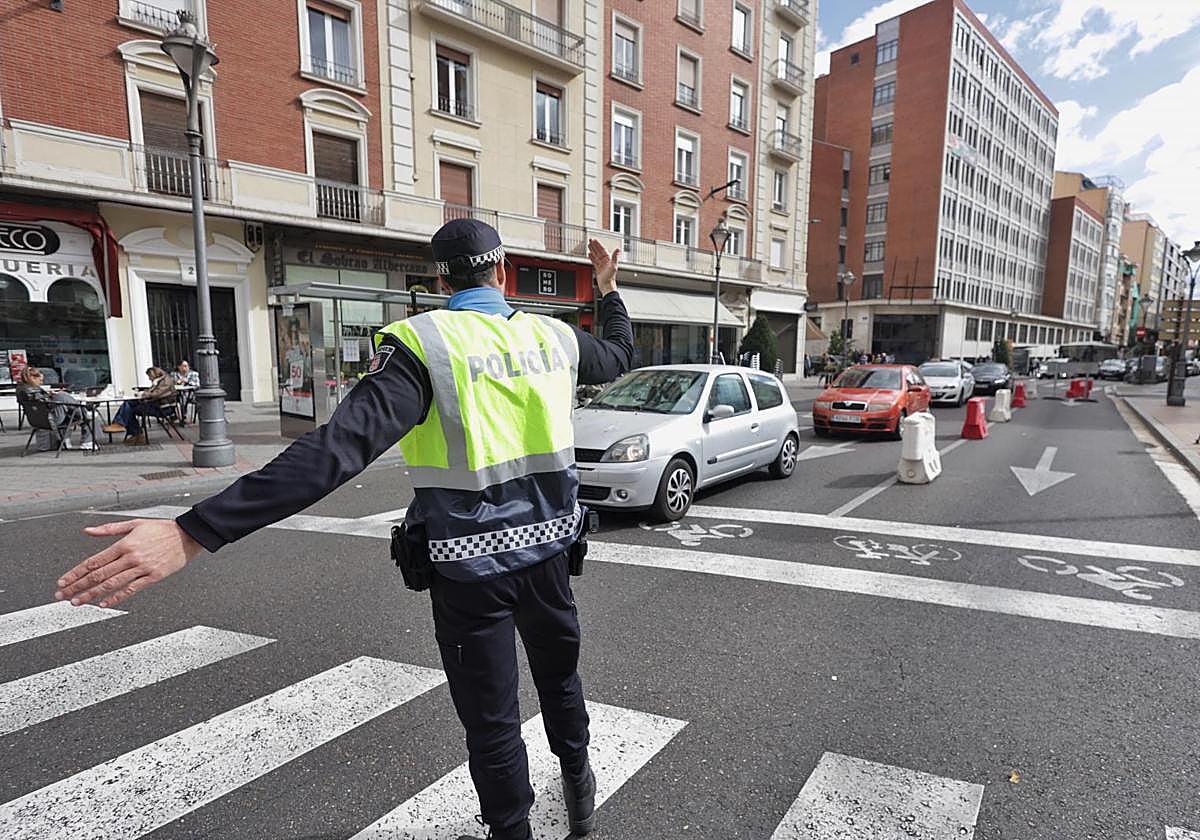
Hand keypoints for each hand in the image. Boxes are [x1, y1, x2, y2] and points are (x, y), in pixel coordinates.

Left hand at [56, 519, 201, 607]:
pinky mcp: (153, 576)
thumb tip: (88, 531)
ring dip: (92, 594)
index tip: (64, 581)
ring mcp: (142, 568)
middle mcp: (131, 557)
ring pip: (112, 584)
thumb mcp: (134, 524)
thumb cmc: (162, 529)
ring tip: (78, 602)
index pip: (94, 561)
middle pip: (99, 575)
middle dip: (78, 586)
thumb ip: (109, 529)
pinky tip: (105, 604)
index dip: (76, 573)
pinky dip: (117, 598)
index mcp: (124, 544)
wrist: (188, 535)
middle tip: (64, 596)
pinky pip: (132, 589)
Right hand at [587, 239, 619, 296]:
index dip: (598, 245)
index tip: (594, 240)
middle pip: (598, 251)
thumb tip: (618, 249)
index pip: (602, 250)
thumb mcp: (613, 266)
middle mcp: (605, 261)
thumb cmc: (610, 277)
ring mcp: (601, 264)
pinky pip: (594, 261)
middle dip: (594, 246)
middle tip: (590, 240)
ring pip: (596, 255)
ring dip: (592, 250)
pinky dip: (591, 257)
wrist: (606, 285)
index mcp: (608, 259)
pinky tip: (589, 254)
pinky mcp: (598, 268)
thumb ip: (615, 257)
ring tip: (589, 245)